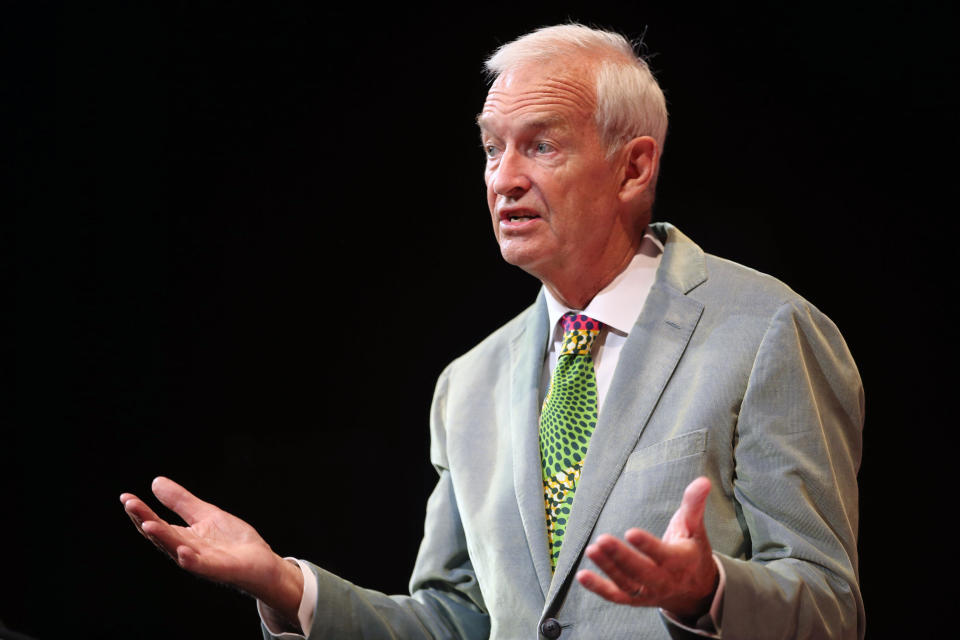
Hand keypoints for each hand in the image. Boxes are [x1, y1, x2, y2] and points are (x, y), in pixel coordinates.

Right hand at [120, 477, 303, 624]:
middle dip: (144, 520)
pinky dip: (191, 560)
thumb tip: (156, 482)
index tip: (125, 497)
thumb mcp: (206, 515)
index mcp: (182, 538)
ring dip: (162, 538)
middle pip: (161, 535)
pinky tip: (183, 551)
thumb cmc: (233, 542)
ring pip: (177, 550)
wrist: (262, 564)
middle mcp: (187, 550)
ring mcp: (202, 561)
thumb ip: (182, 502)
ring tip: (147, 524)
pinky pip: (203, 566)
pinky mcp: (219, 569)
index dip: (140, 512)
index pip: (156, 524)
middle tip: (130, 503)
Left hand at [576, 476, 718, 618]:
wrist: (695, 590)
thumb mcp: (695, 528)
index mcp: (680, 562)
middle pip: (641, 572)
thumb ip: (694, 505)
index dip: (647, 545)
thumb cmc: (692, 551)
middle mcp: (664, 580)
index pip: (663, 554)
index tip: (631, 532)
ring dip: (607, 569)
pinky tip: (582, 575)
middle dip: (621, 557)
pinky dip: (598, 588)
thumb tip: (703, 480)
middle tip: (602, 539)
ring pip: (626, 584)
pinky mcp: (635, 599)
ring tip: (591, 549)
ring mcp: (648, 592)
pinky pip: (615, 596)